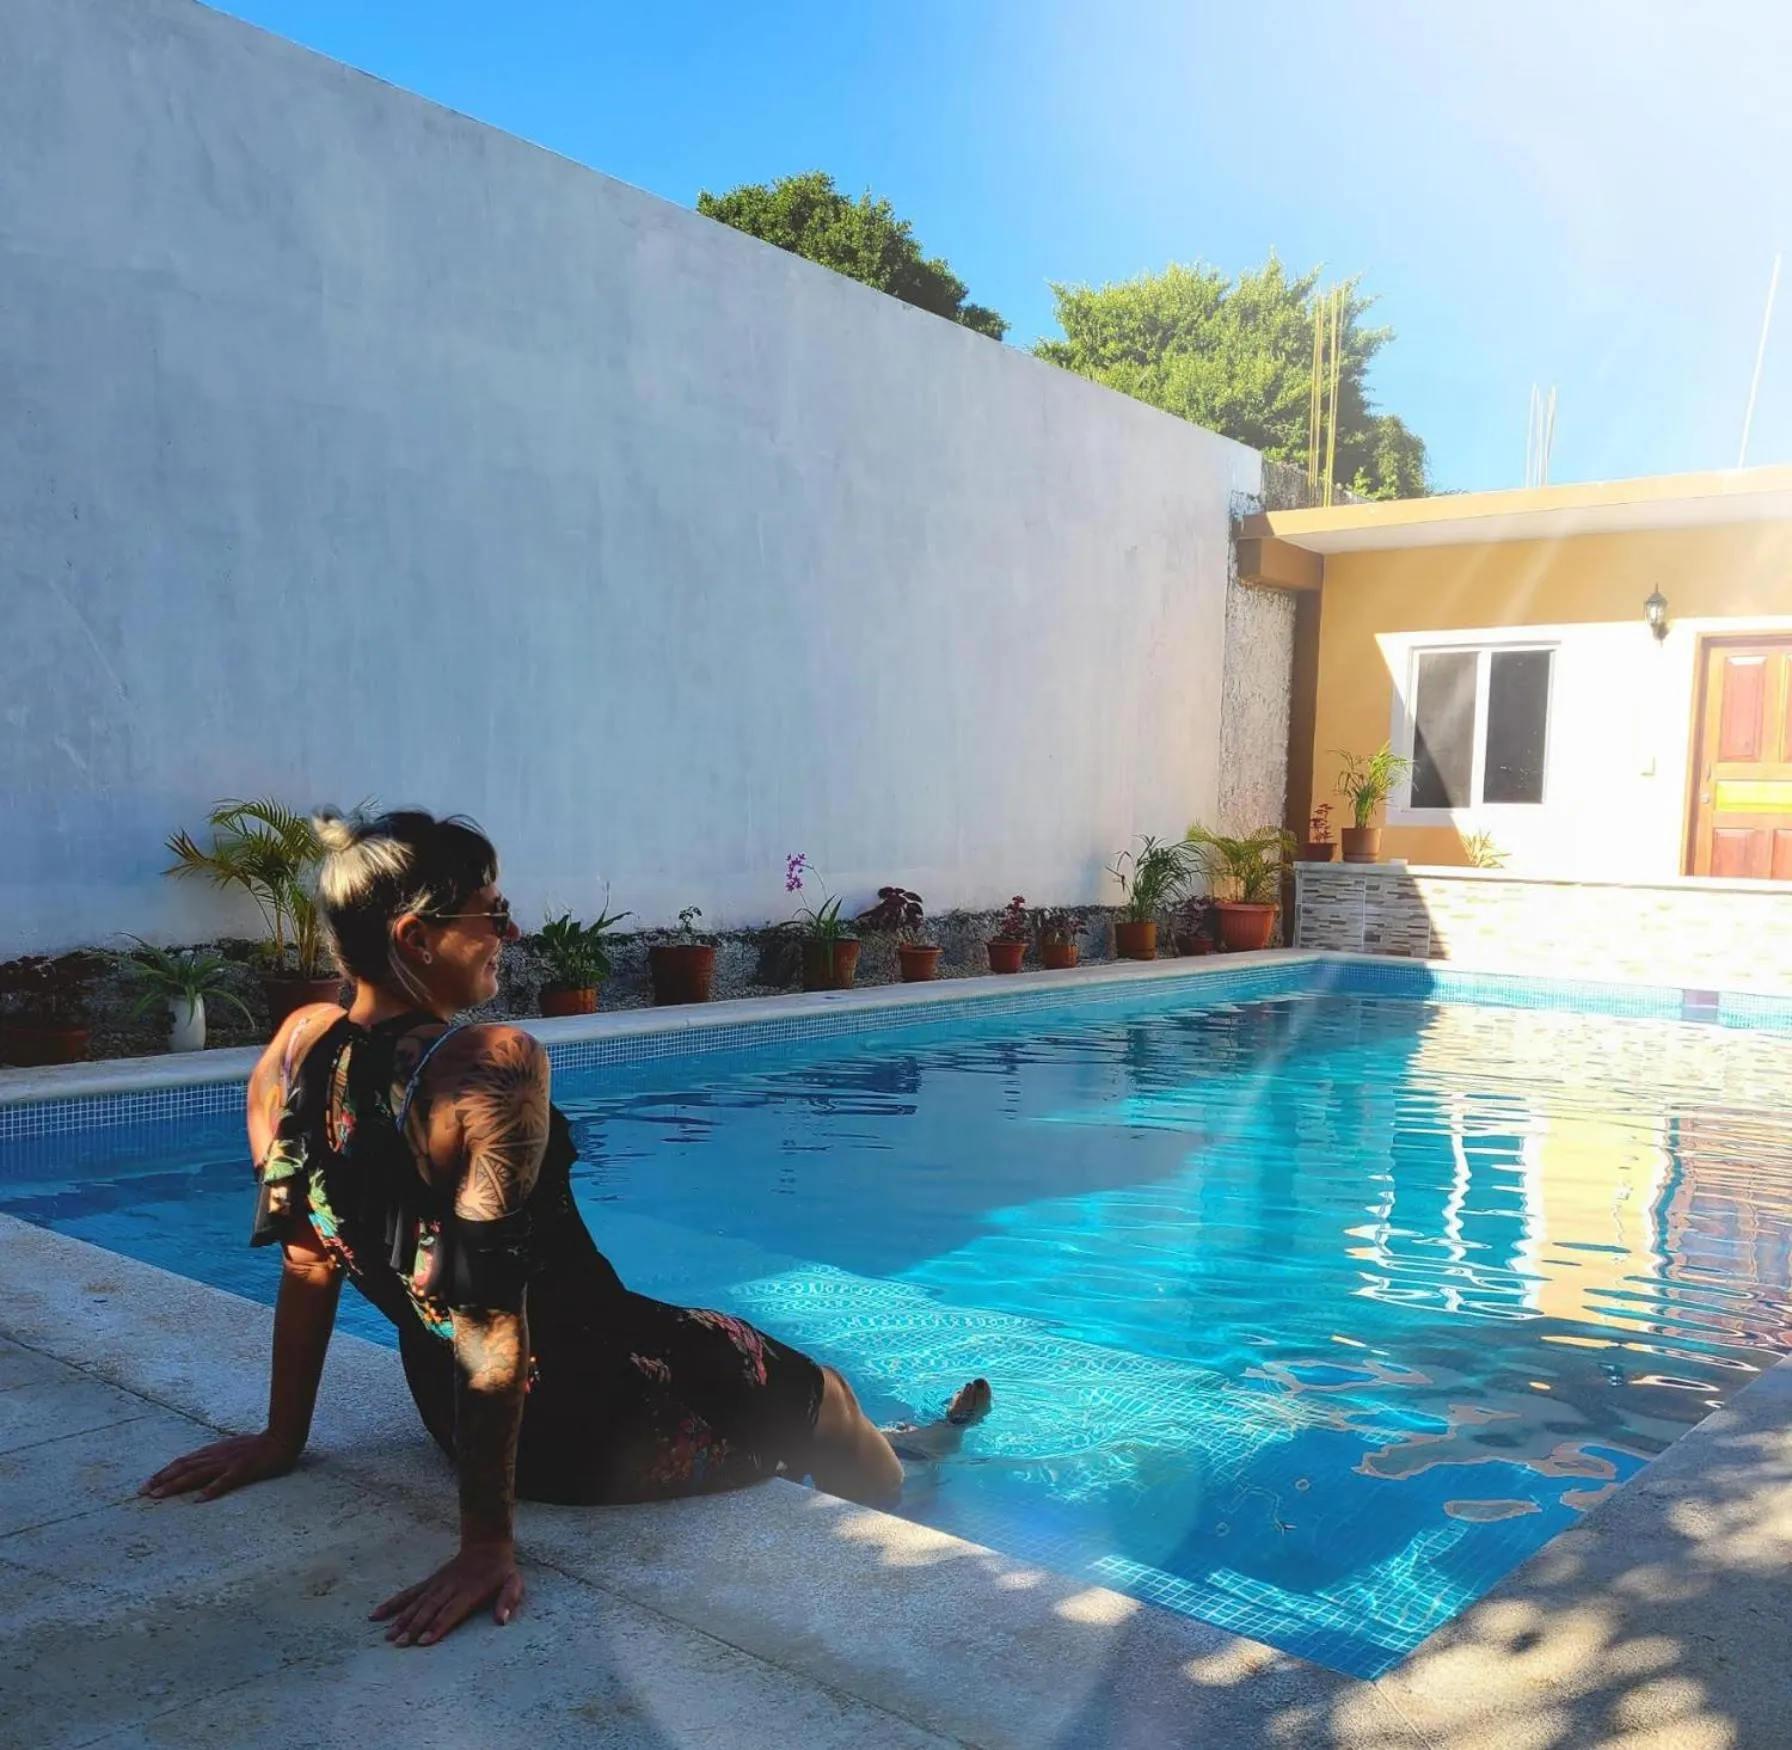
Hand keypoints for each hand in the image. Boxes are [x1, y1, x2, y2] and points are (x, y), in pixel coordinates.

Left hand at [140, 1430, 298, 1501]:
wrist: (282, 1438)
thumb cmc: (257, 1446)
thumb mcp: (231, 1449)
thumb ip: (213, 1457)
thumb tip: (194, 1465)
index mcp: (213, 1452)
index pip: (182, 1462)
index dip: (163, 1473)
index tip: (145, 1485)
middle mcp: (216, 1456)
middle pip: (184, 1468)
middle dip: (162, 1480)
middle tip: (142, 1493)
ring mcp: (229, 1462)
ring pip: (198, 1474)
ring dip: (177, 1485)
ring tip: (159, 1495)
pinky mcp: (243, 1469)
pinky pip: (225, 1481)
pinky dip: (212, 1490)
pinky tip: (200, 1500)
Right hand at [371, 1540, 523, 1646]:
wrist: (486, 1546)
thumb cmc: (501, 1571)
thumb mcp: (513, 1583)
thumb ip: (508, 1600)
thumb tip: (502, 1620)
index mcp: (469, 1592)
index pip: (451, 1612)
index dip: (437, 1626)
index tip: (423, 1641)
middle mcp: (449, 1589)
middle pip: (429, 1610)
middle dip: (414, 1627)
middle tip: (399, 1644)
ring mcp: (436, 1585)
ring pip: (416, 1603)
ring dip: (401, 1620)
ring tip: (388, 1637)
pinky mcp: (429, 1583)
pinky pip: (408, 1593)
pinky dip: (392, 1603)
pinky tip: (376, 1615)